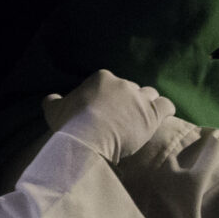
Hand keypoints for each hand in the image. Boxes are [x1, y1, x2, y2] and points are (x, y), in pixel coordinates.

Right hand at [41, 70, 174, 163]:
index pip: (109, 84)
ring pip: (149, 95)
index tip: (103, 112)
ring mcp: (140, 98)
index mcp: (102, 78)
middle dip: (127, 102)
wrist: (88, 139)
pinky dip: (166, 109)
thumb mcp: (54, 110)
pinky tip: (163, 115)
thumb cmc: (70, 124)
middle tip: (121, 119)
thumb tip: (52, 98)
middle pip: (130, 89)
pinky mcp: (153, 114)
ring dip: (146, 104)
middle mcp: (123, 83)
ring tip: (141, 119)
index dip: (107, 97)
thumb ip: (53, 101)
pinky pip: (166, 105)